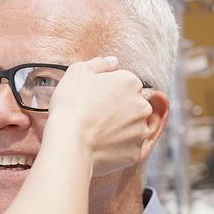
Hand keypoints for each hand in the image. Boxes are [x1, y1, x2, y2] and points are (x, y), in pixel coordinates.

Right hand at [45, 56, 152, 175]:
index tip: (93, 98)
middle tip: (94, 115)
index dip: (108, 90)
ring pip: (132, 127)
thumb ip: (100, 63)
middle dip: (118, 109)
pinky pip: (128, 147)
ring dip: (119, 128)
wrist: (70, 142)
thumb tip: (113, 61)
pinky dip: (116, 147)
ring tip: (95, 132)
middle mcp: (143, 106)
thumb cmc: (71, 104)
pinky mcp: (135, 152)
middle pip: (133, 104)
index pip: (125, 83)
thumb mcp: (77, 72)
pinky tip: (99, 146)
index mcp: (131, 82)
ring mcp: (141, 131)